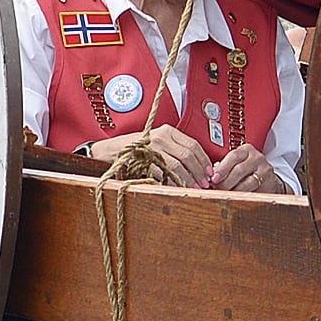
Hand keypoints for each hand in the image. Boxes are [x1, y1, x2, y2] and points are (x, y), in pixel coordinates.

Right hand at [90, 125, 212, 184]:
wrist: (110, 151)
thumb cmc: (138, 150)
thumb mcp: (160, 144)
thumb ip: (177, 151)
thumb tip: (200, 168)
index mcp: (169, 131)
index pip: (194, 145)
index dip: (204, 161)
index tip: (209, 173)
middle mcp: (161, 136)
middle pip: (188, 155)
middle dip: (198, 172)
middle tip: (204, 184)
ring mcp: (151, 146)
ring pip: (177, 165)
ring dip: (187, 179)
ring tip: (193, 188)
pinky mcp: (142, 158)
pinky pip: (161, 172)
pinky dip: (171, 182)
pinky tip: (176, 187)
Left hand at [206, 143, 285, 192]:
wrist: (266, 179)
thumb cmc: (246, 171)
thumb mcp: (235, 165)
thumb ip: (223, 168)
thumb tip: (208, 177)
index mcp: (246, 150)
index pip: (233, 156)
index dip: (222, 168)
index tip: (213, 178)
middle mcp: (257, 157)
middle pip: (240, 170)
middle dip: (226, 181)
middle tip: (217, 189)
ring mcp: (265, 169)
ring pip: (248, 182)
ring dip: (234, 190)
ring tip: (225, 194)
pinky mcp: (269, 182)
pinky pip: (255, 190)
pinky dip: (243, 195)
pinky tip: (236, 197)